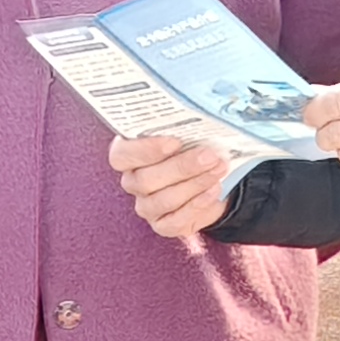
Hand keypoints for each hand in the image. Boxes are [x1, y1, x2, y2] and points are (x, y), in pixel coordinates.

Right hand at [108, 129, 240, 241]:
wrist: (212, 175)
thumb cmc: (193, 148)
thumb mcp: (186, 133)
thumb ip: (184, 127)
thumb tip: (204, 115)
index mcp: (129, 155)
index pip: (121, 155)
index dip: (145, 150)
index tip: (175, 142)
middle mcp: (133, 182)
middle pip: (145, 180)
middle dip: (181, 167)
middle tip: (209, 156)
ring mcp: (146, 206)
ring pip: (163, 200)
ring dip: (195, 183)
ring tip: (218, 168)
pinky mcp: (163, 225)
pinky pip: (176, 221)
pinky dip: (198, 204)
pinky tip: (214, 189)